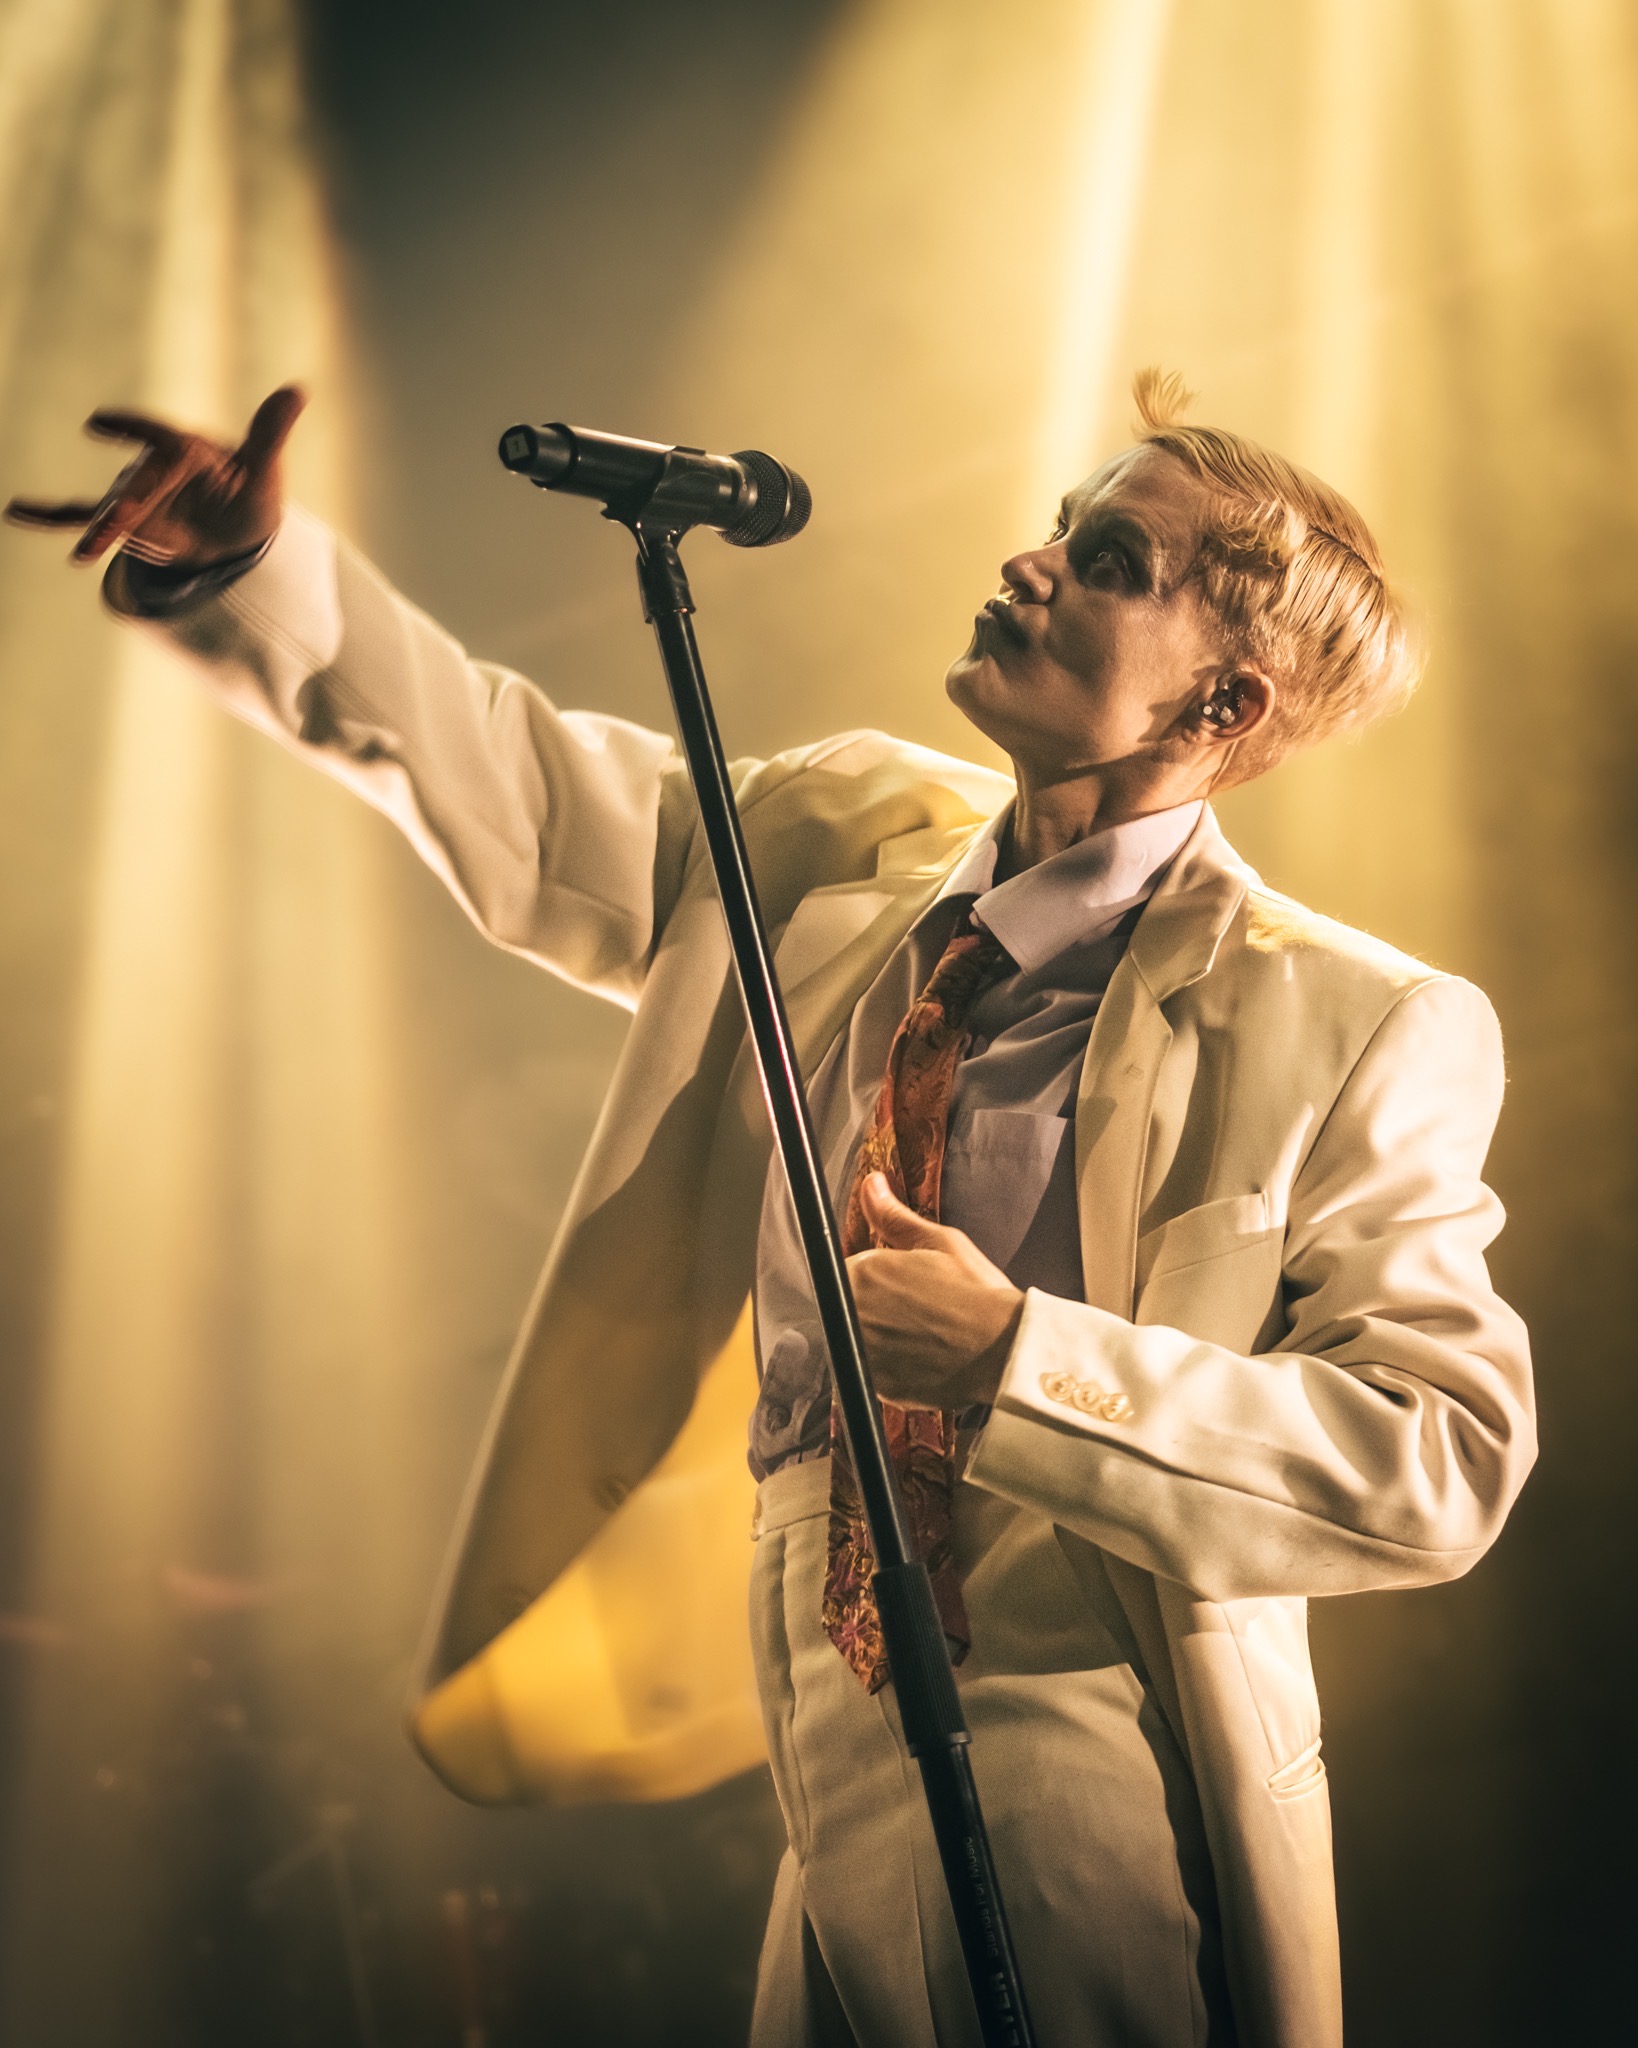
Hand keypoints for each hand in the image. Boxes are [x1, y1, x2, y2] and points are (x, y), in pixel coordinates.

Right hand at [4, 384, 305, 569]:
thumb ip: (271, 433)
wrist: (238, 530)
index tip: (102, 423)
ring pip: (115, 511)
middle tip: (114, 525)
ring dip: (102, 531)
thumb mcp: (265, 471)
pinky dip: (51, 515)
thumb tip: (297, 390)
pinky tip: (15, 511)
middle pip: (135, 487)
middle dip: (125, 508)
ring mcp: (135, 494)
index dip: (134, 432)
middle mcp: (152, 466)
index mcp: (184, 448)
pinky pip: (82, 514)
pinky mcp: (125, 520)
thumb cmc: (251, 494)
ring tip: (83, 552)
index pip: (162, 443)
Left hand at [845, 1173, 1024, 1410]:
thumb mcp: (938, 1242)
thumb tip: (870, 1185)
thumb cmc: (975, 1293)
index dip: (874, 1277)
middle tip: (917, 1308)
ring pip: (859, 1341)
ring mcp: (862, 1357)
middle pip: (848, 1307)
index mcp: (860, 1275)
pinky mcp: (877, 1388)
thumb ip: (893, 1216)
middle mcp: (850, 1318)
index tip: (899, 1284)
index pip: (845, 1272)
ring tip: (923, 1333)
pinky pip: (875, 1372)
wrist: (1003, 1350)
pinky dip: (893, 1365)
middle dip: (875, 1306)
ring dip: (881, 1336)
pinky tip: (924, 1356)